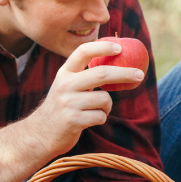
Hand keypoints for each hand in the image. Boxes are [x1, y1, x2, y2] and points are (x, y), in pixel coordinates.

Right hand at [29, 40, 145, 155]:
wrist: (41, 133)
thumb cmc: (62, 107)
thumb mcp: (66, 86)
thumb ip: (84, 76)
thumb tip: (115, 62)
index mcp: (65, 73)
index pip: (83, 52)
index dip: (103, 47)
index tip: (119, 47)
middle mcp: (65, 84)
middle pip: (102, 73)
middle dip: (124, 73)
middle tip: (139, 75)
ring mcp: (68, 103)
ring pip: (104, 99)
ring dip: (107, 106)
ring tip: (97, 111)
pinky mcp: (73, 120)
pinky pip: (101, 116)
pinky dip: (101, 118)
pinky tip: (89, 120)